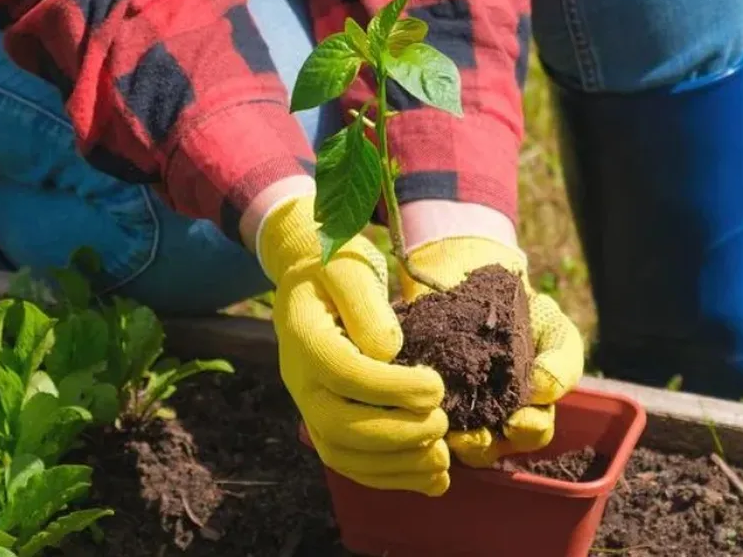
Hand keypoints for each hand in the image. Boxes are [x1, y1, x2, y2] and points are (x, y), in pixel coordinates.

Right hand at [258, 194, 450, 495]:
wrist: (308, 277)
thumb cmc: (335, 266)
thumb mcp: (349, 265)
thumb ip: (364, 302)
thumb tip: (388, 350)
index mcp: (304, 336)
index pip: (342, 373)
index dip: (390, 387)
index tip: (435, 385)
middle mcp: (299, 379)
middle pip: (338, 425)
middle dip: (396, 434)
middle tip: (442, 424)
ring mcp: (310, 406)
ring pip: (343, 455)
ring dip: (396, 466)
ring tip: (442, 460)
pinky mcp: (327, 423)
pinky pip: (352, 463)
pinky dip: (392, 477)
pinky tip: (432, 478)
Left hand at [398, 236, 584, 467]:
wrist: (466, 272)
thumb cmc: (520, 307)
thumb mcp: (552, 327)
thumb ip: (561, 360)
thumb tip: (543, 390)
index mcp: (527, 407)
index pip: (532, 433)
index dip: (528, 431)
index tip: (517, 420)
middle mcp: (491, 417)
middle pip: (488, 449)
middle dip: (484, 445)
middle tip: (474, 435)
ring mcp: (454, 410)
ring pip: (452, 444)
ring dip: (449, 442)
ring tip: (445, 427)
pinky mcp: (418, 397)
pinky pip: (418, 419)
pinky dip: (420, 416)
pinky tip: (420, 404)